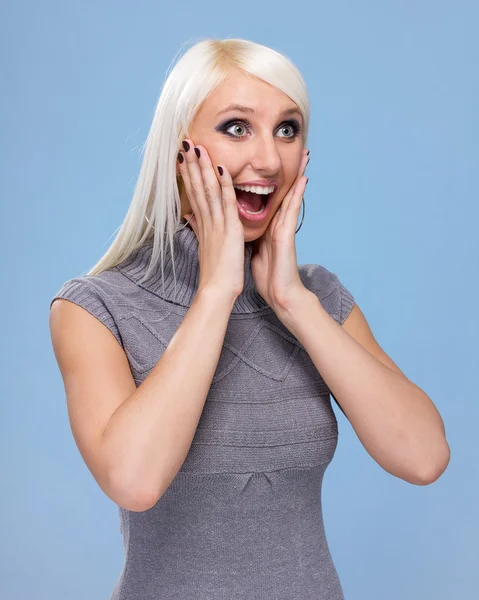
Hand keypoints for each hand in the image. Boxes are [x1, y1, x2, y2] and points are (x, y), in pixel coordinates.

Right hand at [178, 139, 244, 301]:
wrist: (217, 291)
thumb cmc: (215, 274)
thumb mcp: (206, 247)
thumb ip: (199, 229)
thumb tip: (189, 216)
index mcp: (203, 224)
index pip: (194, 193)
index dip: (188, 174)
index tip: (183, 156)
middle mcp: (207, 221)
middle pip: (197, 187)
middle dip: (191, 164)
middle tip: (184, 142)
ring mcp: (217, 224)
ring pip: (209, 190)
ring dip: (203, 167)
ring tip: (197, 147)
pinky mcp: (229, 230)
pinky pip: (226, 203)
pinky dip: (224, 185)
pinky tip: (221, 167)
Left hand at [250, 149, 309, 309]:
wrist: (279, 294)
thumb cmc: (268, 276)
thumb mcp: (255, 251)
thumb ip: (252, 237)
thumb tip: (241, 229)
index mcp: (268, 227)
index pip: (269, 199)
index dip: (269, 180)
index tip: (270, 162)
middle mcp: (277, 224)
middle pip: (281, 192)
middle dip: (288, 172)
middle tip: (298, 151)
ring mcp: (284, 228)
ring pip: (290, 196)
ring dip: (297, 176)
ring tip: (305, 156)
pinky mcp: (287, 235)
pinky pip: (292, 211)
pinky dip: (297, 195)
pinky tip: (303, 180)